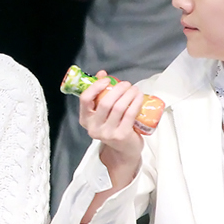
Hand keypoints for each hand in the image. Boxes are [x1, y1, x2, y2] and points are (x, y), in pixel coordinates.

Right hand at [77, 71, 145, 187]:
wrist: (124, 150)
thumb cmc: (113, 127)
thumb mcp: (103, 113)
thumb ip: (100, 93)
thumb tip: (101, 73)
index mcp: (85, 120)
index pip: (84, 99)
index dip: (96, 86)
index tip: (106, 79)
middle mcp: (94, 127)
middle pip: (105, 102)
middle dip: (118, 89)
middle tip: (126, 84)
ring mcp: (107, 133)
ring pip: (119, 107)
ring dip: (128, 94)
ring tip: (134, 89)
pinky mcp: (121, 135)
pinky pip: (129, 114)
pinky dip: (135, 102)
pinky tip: (139, 97)